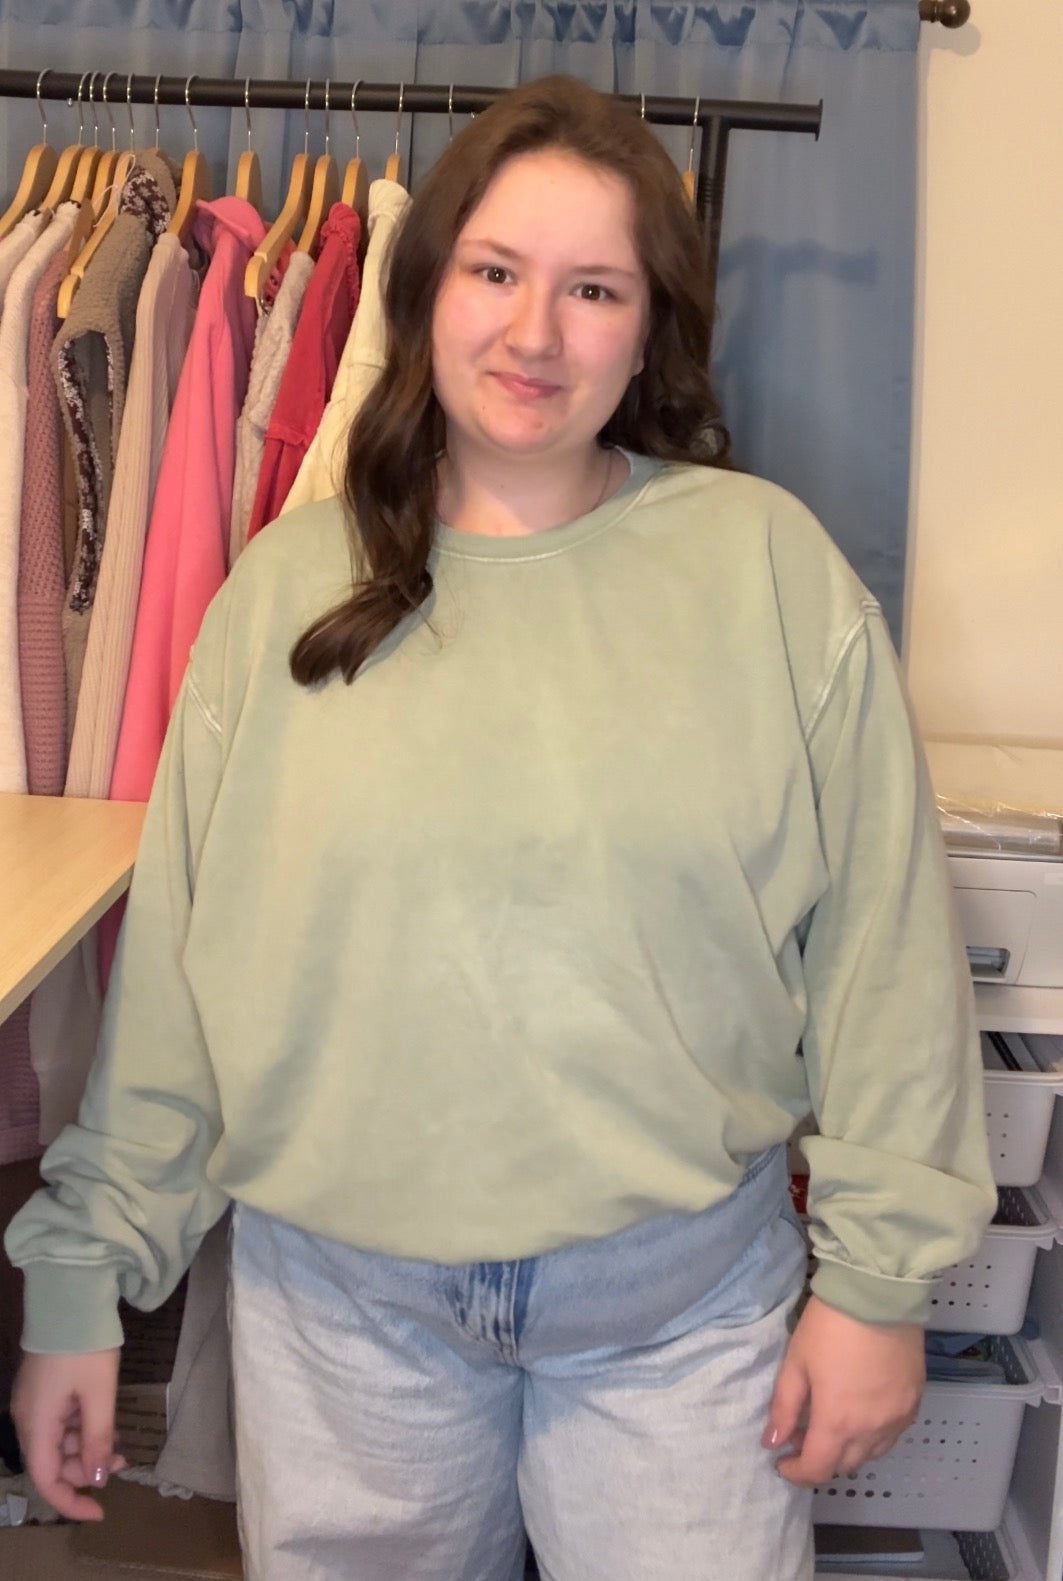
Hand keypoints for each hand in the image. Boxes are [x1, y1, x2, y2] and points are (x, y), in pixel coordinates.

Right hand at [12, 1348, 126, 1519]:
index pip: (46, 1480)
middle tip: (123, 1461)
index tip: (100, 1511)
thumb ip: (97, 1439)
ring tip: (120, 1442)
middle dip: (86, 1470)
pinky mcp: (43, 1389)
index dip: (71, 1502)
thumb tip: (98, 1479)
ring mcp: (33, 1402)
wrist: (71, 1298)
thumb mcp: (99, 1393)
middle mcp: (27, 1418)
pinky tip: (104, 1422)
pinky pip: (59, 1422)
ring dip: (86, 1448)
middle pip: (52, 1462)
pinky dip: (81, 1428)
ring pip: (57, 1442)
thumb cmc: (85, 1347)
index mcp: (36, 1424)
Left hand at [763, 1294, 924, 1485]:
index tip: (782, 1461)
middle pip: (845, 1466)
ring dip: (848, 1450)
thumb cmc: (830, 1327)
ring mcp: (898, 1419)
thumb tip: (772, 1443)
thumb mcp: (796, 1363)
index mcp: (838, 1423)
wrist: (878, 1295)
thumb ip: (783, 1407)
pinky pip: (892, 1436)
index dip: (796, 1473)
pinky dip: (873, 1437)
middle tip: (801, 1433)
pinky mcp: (915, 1403)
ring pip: (871, 1455)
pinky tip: (861, 1414)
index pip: (817, 1469)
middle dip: (820, 1458)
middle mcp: (872, 1430)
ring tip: (831, 1423)